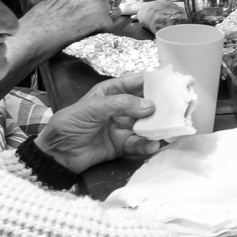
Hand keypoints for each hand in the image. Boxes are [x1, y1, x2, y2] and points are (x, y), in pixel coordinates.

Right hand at [19, 0, 124, 54]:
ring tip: (94, 24)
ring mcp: (97, 2)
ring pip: (114, 7)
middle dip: (112, 0)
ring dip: (108, 15)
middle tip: (107, 10)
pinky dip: (104, 28)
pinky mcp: (102, 19)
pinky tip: (91, 32)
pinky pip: (110, 23)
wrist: (38, 35)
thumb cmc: (41, 21)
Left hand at [36, 74, 162, 173]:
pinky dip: (147, 145)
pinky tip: (152, 145)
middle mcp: (120, 108)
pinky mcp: (122, 145)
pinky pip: (138, 143)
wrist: (56, 154)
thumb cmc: (69, 124)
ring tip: (170, 128)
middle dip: (161, 105)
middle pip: (146, 104)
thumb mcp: (92, 108)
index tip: (172, 82)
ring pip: (146, 124)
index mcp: (111, 92)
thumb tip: (150, 105)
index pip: (136, 83)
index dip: (154, 81)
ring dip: (158, 126)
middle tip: (180, 107)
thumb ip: (121, 104)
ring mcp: (122, 127)